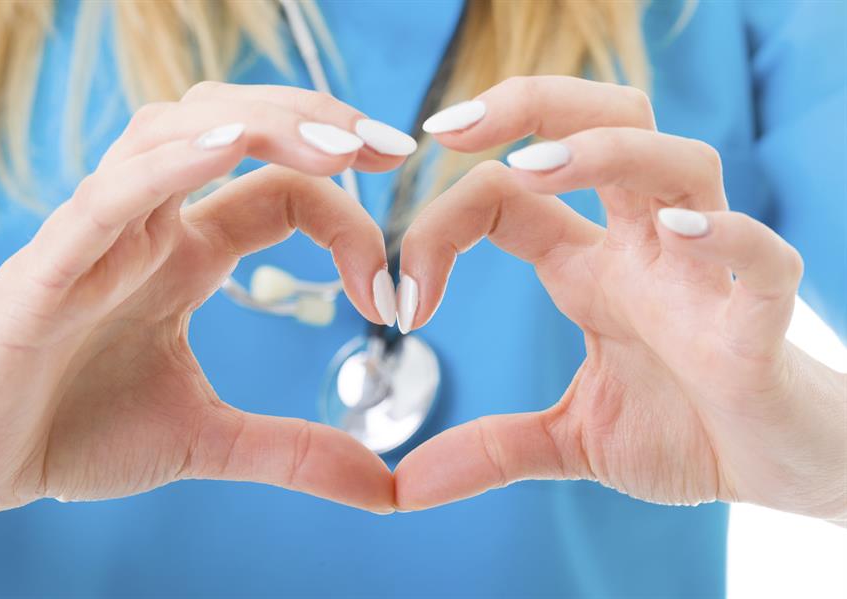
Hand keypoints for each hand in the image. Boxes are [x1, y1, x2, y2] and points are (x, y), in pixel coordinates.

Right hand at [0, 83, 407, 517]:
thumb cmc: (76, 432)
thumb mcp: (209, 440)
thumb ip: (293, 452)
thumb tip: (384, 486)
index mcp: (189, 254)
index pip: (282, 193)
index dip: (347, 220)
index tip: (390, 291)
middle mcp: (150, 226)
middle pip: (234, 125)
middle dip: (315, 120)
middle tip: (390, 144)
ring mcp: (100, 235)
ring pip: (174, 132)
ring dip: (259, 124)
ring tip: (335, 144)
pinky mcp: (48, 266)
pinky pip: (110, 195)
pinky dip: (170, 162)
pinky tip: (228, 145)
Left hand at [394, 77, 846, 521]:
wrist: (776, 469)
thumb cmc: (686, 432)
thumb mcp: (571, 438)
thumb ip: (492, 449)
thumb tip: (407, 485)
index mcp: (593, 269)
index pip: (508, 198)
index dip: (441, 226)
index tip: (400, 301)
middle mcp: (646, 254)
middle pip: (604, 126)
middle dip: (530, 104)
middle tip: (448, 126)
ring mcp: (706, 280)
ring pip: (678, 167)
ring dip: (607, 151)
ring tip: (534, 165)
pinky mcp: (761, 325)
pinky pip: (760, 261)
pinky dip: (727, 239)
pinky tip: (679, 234)